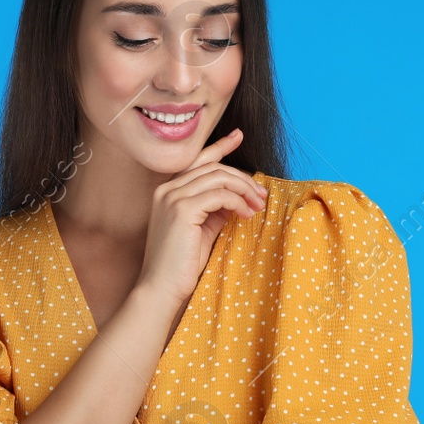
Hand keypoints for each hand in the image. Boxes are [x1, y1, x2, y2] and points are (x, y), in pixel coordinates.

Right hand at [137, 128, 267, 307]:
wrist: (161, 288)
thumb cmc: (181, 263)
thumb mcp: (202, 228)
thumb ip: (215, 209)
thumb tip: (237, 197)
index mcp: (167, 191)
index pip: (197, 160)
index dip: (219, 146)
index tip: (238, 135)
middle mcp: (166, 189)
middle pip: (213, 168)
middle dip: (242, 178)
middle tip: (262, 195)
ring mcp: (172, 197)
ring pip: (218, 178)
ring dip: (244, 190)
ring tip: (258, 206)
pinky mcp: (181, 209)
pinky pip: (219, 194)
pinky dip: (238, 201)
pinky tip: (247, 214)